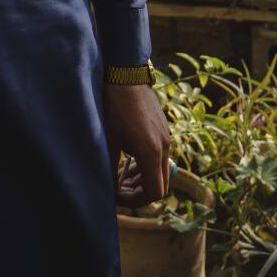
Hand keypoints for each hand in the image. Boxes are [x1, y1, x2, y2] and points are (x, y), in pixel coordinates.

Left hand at [106, 81, 170, 206]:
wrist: (126, 76)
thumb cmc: (114, 106)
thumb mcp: (109, 139)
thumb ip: (111, 167)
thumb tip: (109, 189)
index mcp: (151, 153)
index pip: (153, 193)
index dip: (134, 201)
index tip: (116, 195)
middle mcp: (164, 148)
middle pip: (161, 186)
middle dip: (140, 193)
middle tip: (118, 189)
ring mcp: (167, 139)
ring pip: (161, 172)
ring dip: (143, 180)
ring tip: (121, 175)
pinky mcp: (164, 131)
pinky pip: (160, 157)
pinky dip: (147, 165)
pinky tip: (128, 158)